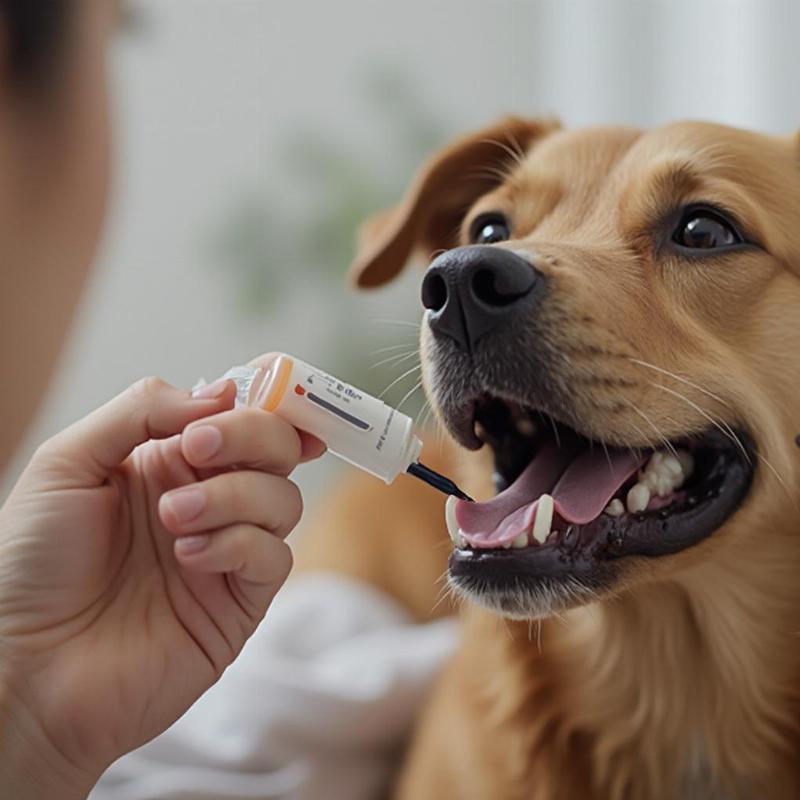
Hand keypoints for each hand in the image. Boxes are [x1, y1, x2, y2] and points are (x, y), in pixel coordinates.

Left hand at [0, 376, 323, 797]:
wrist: (24, 664)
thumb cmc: (31, 563)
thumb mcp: (69, 461)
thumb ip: (143, 411)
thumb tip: (224, 391)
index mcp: (171, 460)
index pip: (241, 414)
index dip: (260, 398)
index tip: (248, 393)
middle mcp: (209, 498)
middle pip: (277, 447)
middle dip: (250, 435)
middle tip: (197, 448)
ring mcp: (228, 550)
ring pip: (284, 498)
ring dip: (233, 495)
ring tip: (172, 518)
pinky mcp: (239, 602)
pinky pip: (275, 556)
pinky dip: (238, 545)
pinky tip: (188, 557)